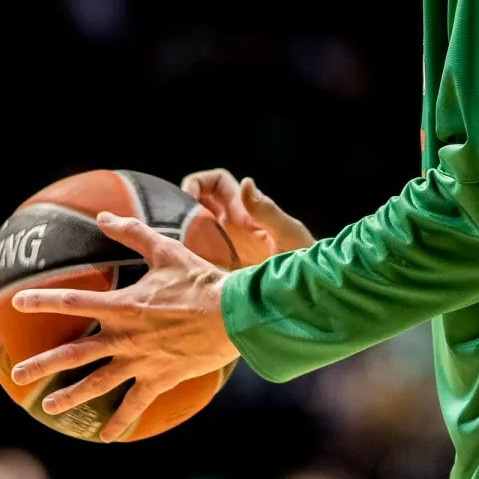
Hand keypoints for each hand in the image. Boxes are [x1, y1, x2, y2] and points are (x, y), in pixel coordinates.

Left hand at [9, 212, 239, 441]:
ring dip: (70, 397)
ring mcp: (140, 361)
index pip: (72, 301)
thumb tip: (103, 216)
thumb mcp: (164, 250)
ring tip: (48, 408)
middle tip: (16, 375)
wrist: (233, 314)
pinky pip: (134, 404)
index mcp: (122, 305)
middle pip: (74, 354)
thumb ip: (131, 233)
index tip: (17, 303)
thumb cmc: (200, 279)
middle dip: (42, 366)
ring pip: (97, 384)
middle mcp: (125, 337)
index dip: (42, 301)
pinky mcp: (160, 378)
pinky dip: (119, 421)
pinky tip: (104, 436)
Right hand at [181, 169, 314, 267]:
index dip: (198, 182)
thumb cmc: (303, 260)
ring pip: (190, 231)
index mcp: (244, 210)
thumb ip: (267, 211)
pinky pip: (193, 258)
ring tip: (171, 246)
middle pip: (195, 204)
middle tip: (172, 226)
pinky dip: (183, 259)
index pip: (214, 182)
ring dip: (178, 234)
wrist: (307, 296)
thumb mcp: (287, 233)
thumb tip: (246, 182)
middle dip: (180, 208)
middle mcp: (228, 224)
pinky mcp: (217, 269)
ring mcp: (221, 247)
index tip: (187, 197)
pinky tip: (180, 267)